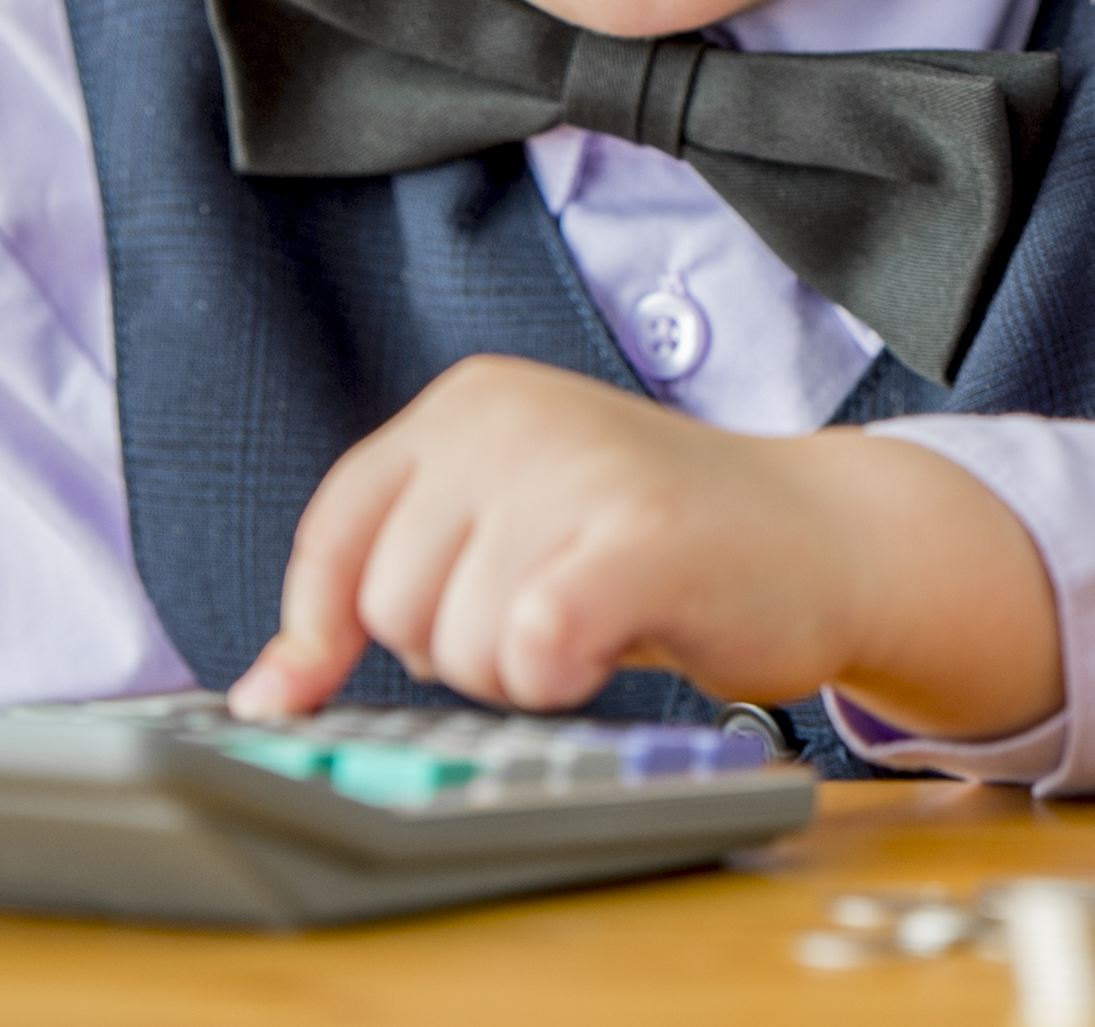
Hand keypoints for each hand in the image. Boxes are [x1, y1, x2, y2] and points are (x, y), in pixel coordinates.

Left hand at [224, 355, 1063, 737]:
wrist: (830, 536)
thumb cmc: (663, 546)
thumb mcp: (509, 527)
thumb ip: (394, 583)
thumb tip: (264, 692)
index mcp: (468, 402)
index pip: (336, 532)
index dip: (318, 630)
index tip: (310, 687)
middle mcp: (510, 416)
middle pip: (391, 605)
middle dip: (459, 648)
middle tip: (552, 614)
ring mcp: (576, 467)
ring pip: (460, 646)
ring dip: (521, 672)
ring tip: (598, 619)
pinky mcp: (637, 535)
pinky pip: (532, 649)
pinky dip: (563, 675)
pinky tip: (619, 641)